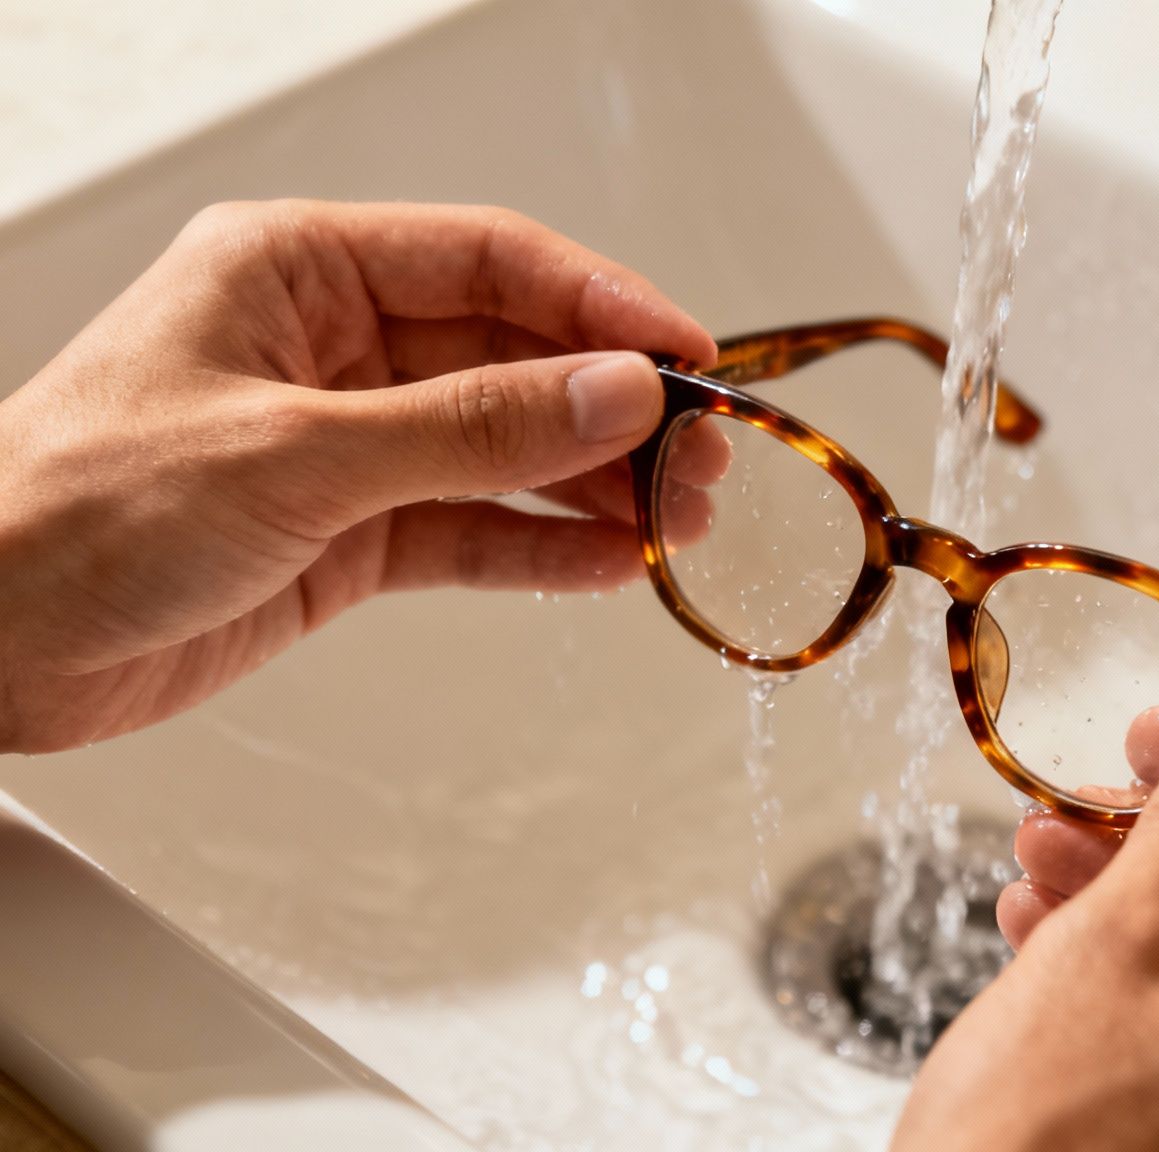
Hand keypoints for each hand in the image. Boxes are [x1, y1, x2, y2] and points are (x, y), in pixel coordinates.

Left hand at [0, 200, 722, 752]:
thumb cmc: (73, 510)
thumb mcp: (299, 454)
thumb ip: (474, 428)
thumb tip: (618, 392)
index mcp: (299, 270)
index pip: (493, 261)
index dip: (605, 305)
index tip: (691, 358)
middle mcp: (333, 345)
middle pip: (517, 357)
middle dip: (616, 408)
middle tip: (703, 458)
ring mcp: (347, 442)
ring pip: (507, 448)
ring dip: (595, 483)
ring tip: (678, 519)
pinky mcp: (348, 533)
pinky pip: (474, 529)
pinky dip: (542, 548)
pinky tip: (608, 564)